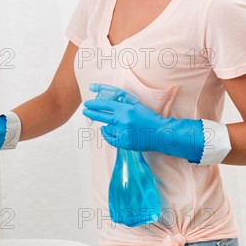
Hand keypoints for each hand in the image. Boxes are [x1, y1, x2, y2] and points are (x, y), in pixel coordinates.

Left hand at [82, 98, 204, 162]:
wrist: (160, 133)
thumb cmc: (149, 118)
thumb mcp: (136, 106)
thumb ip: (122, 104)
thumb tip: (108, 102)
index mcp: (125, 109)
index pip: (105, 105)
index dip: (95, 104)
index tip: (88, 103)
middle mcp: (122, 120)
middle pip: (101, 115)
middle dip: (91, 112)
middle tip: (85, 110)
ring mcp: (122, 132)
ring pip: (106, 128)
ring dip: (106, 126)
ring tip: (112, 125)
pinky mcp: (123, 143)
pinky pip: (110, 139)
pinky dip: (108, 135)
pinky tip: (107, 131)